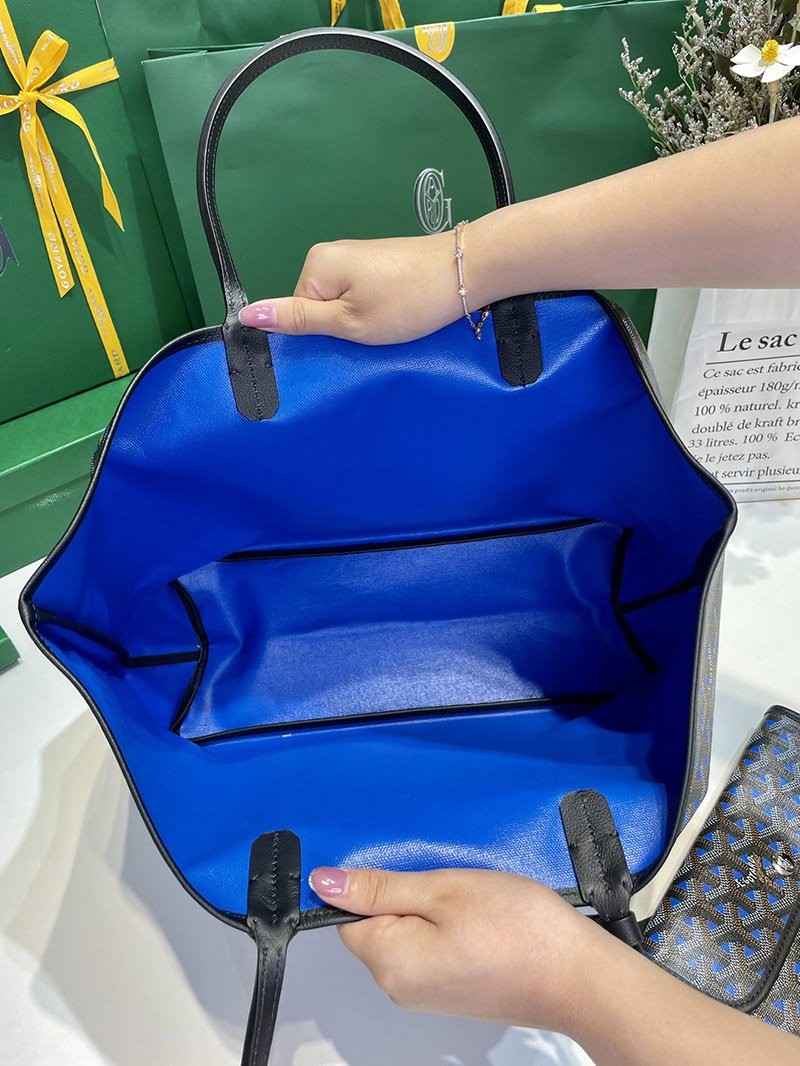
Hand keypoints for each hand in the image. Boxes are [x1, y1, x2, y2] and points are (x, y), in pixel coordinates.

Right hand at [238, 232, 475, 344]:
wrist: (465, 273)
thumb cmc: (406, 301)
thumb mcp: (348, 321)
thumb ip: (298, 320)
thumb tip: (246, 314)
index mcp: (315, 266)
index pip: (296, 313)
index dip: (319, 337)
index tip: (346, 347)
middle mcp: (330, 255)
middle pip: (317, 308)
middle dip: (340, 330)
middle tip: (370, 340)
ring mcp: (356, 258)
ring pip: (341, 305)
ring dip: (360, 324)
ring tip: (387, 329)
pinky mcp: (377, 264)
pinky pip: (359, 297)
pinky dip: (375, 313)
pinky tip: (395, 318)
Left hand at [308, 865, 598, 1033]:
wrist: (579, 976)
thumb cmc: (518, 930)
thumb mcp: (444, 889)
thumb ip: (380, 887)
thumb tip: (324, 883)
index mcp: (390, 962)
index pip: (348, 915)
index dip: (373, 883)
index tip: (408, 867)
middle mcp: (401, 987)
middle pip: (378, 925)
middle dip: (406, 893)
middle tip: (447, 879)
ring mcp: (429, 994)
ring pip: (408, 934)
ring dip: (431, 908)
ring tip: (470, 897)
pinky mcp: (454, 992)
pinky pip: (432, 950)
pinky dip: (449, 926)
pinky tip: (481, 916)